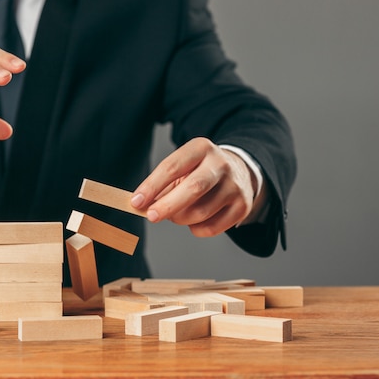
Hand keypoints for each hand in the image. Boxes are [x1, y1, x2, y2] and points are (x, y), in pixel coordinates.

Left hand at [131, 137, 263, 236]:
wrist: (239, 172)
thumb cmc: (199, 171)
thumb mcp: (182, 167)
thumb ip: (163, 184)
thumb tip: (142, 206)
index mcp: (201, 148)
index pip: (172, 167)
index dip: (152, 186)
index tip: (136, 202)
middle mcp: (221, 164)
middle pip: (193, 188)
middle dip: (168, 205)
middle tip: (151, 216)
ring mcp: (235, 185)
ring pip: (201, 212)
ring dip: (181, 219)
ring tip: (176, 215)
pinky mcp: (242, 206)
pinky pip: (212, 227)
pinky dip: (196, 229)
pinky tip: (194, 221)